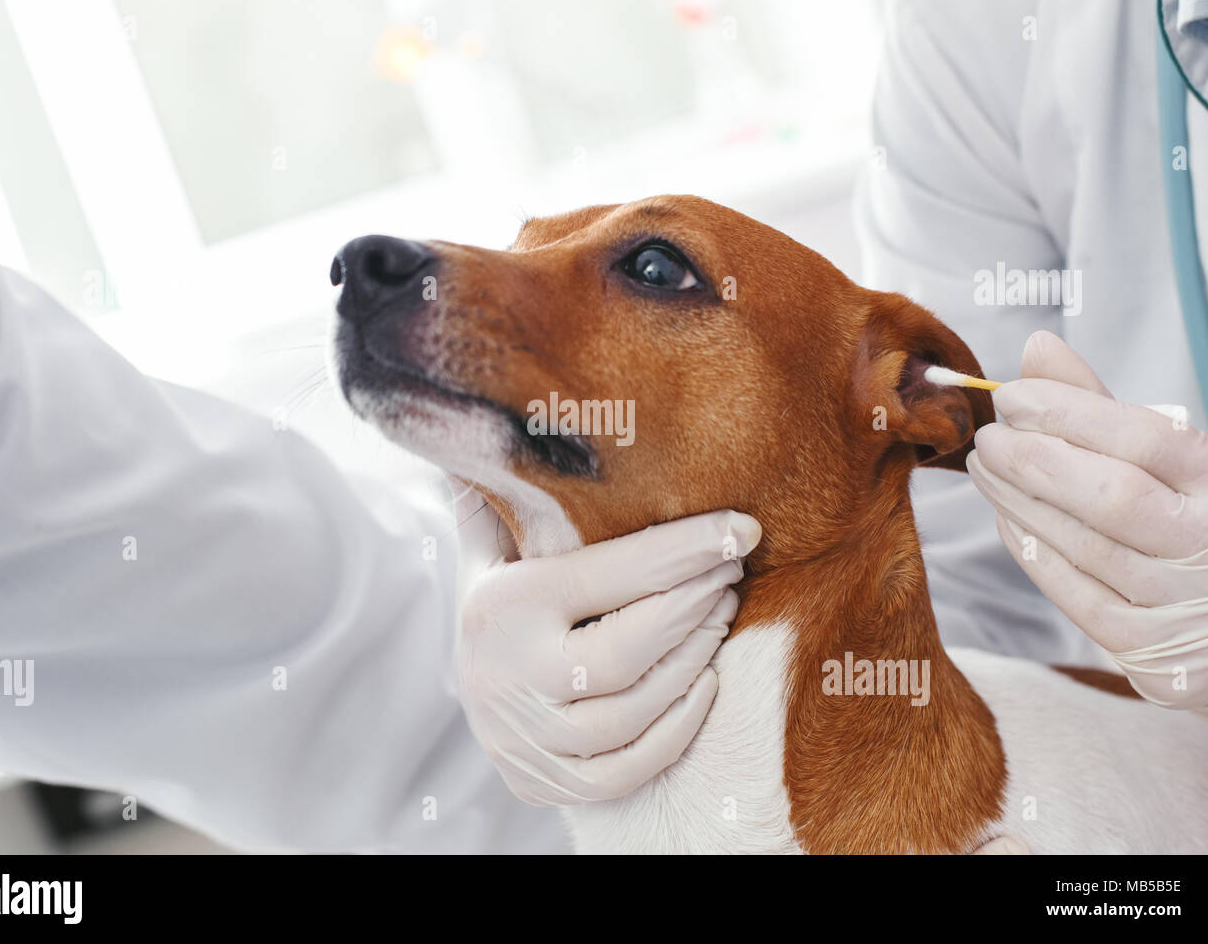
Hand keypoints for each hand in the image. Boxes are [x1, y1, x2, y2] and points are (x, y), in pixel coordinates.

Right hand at [451, 485, 761, 804]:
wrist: (467, 707)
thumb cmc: (497, 610)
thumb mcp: (488, 555)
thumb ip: (502, 501)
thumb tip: (503, 422)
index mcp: (499, 610)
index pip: (604, 575)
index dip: (680, 551)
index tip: (739, 528)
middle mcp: (508, 679)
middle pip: (624, 650)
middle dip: (691, 605)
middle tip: (731, 569)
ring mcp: (529, 741)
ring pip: (633, 710)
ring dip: (692, 659)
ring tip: (721, 612)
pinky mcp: (551, 785)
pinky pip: (629, 765)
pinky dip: (677, 726)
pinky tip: (704, 680)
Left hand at [967, 331, 1207, 731]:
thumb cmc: (1207, 527)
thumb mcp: (1182, 463)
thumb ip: (1108, 409)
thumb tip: (1038, 349)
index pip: (1146, 438)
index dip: (1069, 412)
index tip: (1013, 395)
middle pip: (1109, 496)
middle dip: (1034, 460)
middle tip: (988, 435)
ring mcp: (1186, 607)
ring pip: (1083, 546)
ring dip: (1018, 501)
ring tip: (985, 467)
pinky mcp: (1152, 654)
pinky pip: (1074, 595)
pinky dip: (1032, 550)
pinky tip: (1006, 517)